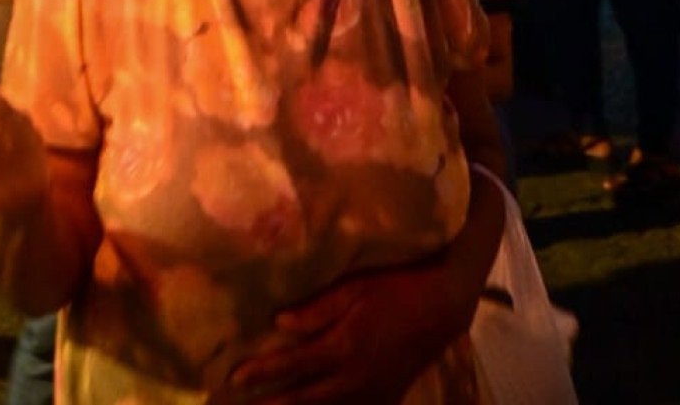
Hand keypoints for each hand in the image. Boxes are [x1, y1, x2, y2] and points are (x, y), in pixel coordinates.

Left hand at [213, 264, 455, 404]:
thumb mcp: (356, 287)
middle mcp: (354, 377)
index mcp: (343, 346)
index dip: (262, 372)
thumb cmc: (397, 286)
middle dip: (272, 403)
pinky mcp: (387, 397)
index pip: (293, 364)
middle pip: (304, 398)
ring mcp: (372, 393)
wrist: (444, 306)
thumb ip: (318, 308)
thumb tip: (279, 322)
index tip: (235, 377)